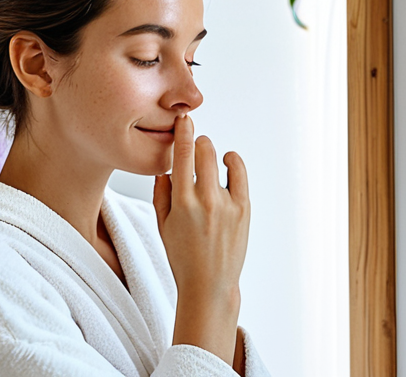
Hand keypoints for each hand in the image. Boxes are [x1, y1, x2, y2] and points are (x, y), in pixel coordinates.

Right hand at [153, 114, 250, 366]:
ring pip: (220, 159)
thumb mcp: (161, 225)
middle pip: (204, 150)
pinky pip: (241, 173)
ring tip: (209, 157)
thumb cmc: (183, 257)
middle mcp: (205, 200)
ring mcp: (227, 204)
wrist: (209, 285)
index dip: (183, 131)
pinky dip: (234, 162)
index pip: (181, 155)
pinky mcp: (244, 209)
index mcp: (181, 203)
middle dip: (198, 141)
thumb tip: (166, 168)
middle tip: (195, 143)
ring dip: (213, 152)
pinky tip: (228, 161)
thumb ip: (161, 193)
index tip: (184, 119)